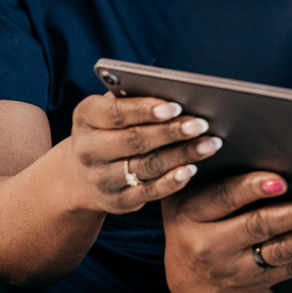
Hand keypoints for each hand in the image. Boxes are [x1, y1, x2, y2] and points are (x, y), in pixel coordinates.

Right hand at [52, 93, 220, 214]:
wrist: (81, 176)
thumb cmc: (109, 130)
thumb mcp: (110, 110)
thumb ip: (135, 99)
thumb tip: (176, 91)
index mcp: (85, 118)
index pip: (115, 113)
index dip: (145, 110)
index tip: (175, 107)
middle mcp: (87, 150)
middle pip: (134, 140)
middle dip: (171, 132)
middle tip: (202, 124)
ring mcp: (101, 179)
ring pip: (146, 166)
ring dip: (182, 155)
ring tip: (210, 144)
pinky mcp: (117, 201)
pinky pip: (148, 192)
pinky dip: (172, 182)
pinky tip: (191, 169)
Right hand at [162, 171, 291, 292]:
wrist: (190, 286)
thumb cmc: (197, 225)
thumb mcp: (189, 204)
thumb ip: (215, 179)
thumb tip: (264, 146)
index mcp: (189, 213)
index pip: (222, 198)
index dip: (251, 188)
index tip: (281, 181)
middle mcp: (207, 244)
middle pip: (257, 226)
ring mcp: (232, 268)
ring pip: (279, 250)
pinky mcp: (254, 283)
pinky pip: (291, 269)